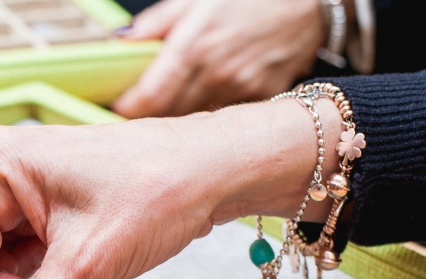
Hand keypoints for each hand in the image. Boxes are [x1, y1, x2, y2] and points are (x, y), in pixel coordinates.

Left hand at [113, 0, 327, 117]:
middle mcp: (216, 72)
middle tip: (137, 110)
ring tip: (170, 106)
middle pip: (167, 115)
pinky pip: (225, 117)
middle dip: (147, 117)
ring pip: (194, 120)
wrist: (309, 0)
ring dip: (177, 118)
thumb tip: (120, 39)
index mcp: (194, 45)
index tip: (117, 107)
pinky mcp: (261, 97)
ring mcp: (241, 88)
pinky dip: (210, 116)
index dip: (126, 108)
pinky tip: (206, 102)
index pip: (148, 98)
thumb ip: (156, 22)